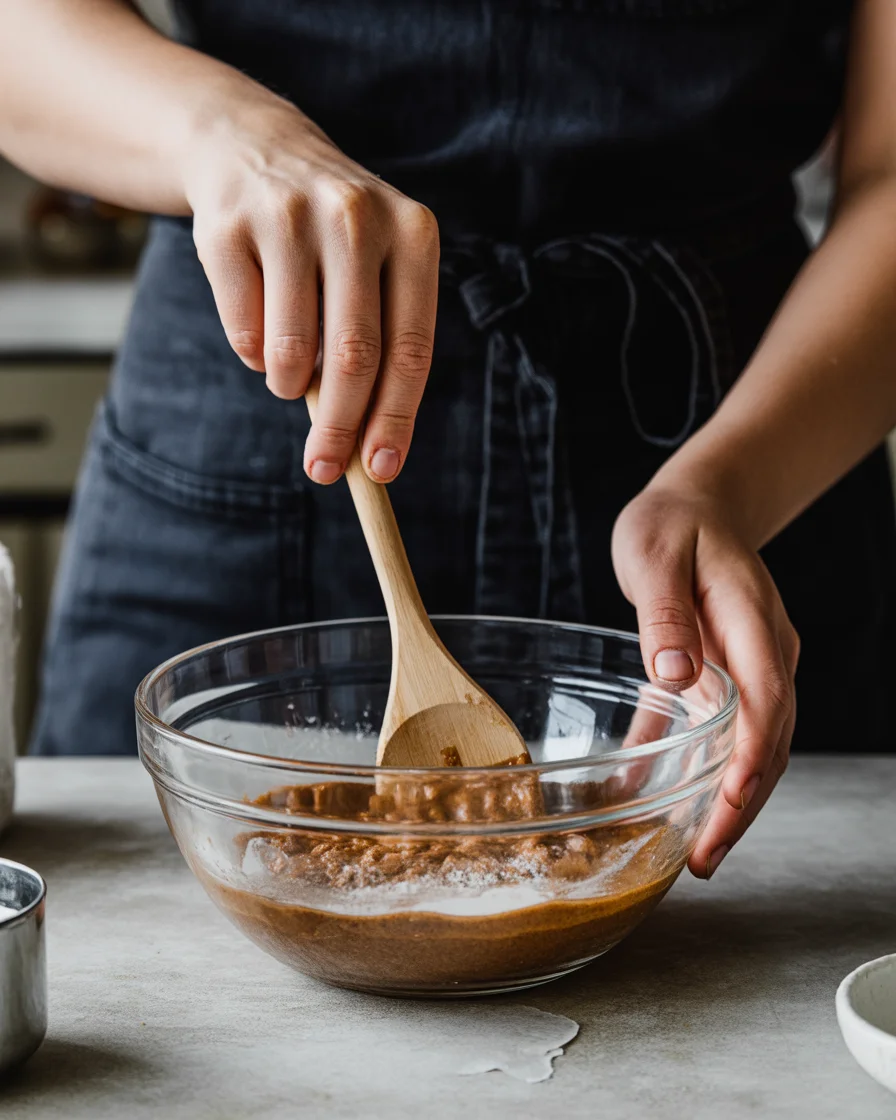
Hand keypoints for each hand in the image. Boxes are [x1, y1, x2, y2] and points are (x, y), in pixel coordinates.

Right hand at [182, 82, 438, 483]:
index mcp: (412, 233)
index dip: (396, 418)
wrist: (253, 148)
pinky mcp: (227, 225)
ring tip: (291, 380)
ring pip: (291, 350)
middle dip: (340, 427)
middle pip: (354, 357)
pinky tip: (262, 335)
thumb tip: (371, 452)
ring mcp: (288, 216)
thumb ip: (382, 347)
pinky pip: (243, 331)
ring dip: (289, 387)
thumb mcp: (377, 270)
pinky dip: (254, 356)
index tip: (382, 470)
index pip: (411, 348)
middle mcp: (356, 216)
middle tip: (325, 469)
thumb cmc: (333, 238)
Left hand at [611, 484, 798, 878]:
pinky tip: (687, 809)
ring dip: (737, 801)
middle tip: (707, 858)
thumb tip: (678, 677)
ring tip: (704, 854)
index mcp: (751, 618)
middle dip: (745, 803)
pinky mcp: (736, 675)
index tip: (729, 805)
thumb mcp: (655, 553)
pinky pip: (734, 734)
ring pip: (760, 745)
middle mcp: (767, 649)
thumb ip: (665, 614)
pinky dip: (717, 775)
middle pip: (771, 737)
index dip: (751, 757)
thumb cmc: (672, 525)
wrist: (700, 505)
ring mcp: (758, 664)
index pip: (765, 697)